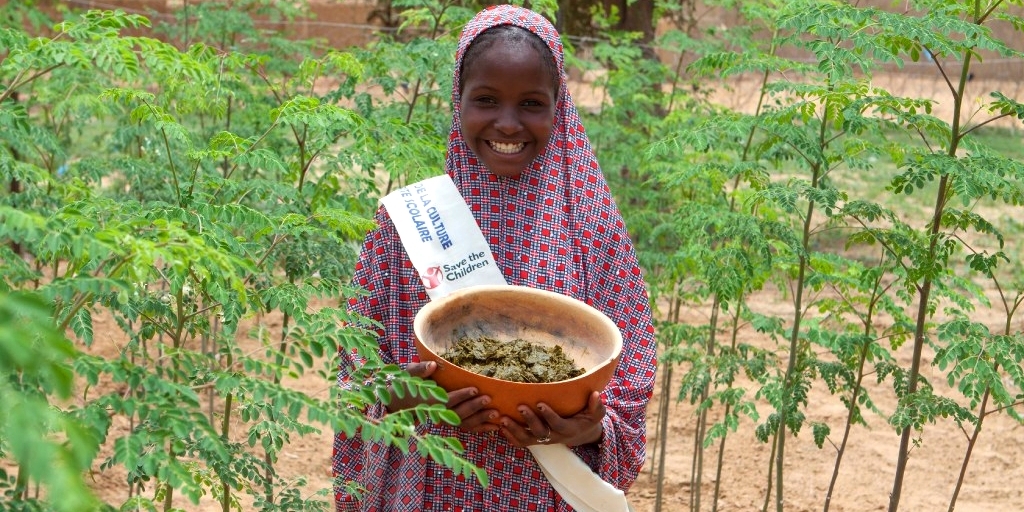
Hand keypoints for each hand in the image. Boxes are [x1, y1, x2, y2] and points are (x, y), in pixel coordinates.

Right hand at [384, 361, 499, 433]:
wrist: (401, 402)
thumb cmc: (406, 384)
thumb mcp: (408, 373)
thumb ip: (419, 369)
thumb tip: (432, 364)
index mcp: (429, 401)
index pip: (448, 400)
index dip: (461, 396)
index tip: (474, 389)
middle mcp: (438, 413)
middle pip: (458, 413)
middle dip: (474, 407)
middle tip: (488, 399)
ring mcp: (445, 420)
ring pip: (464, 424)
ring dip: (480, 420)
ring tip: (496, 414)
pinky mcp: (451, 422)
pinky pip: (467, 428)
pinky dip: (481, 429)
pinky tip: (495, 427)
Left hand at [498, 391, 605, 447]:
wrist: (580, 433)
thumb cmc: (587, 419)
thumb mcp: (596, 414)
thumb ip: (596, 406)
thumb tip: (596, 394)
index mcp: (568, 429)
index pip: (557, 424)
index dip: (548, 415)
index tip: (540, 403)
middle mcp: (554, 436)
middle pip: (539, 433)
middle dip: (529, 420)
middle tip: (520, 407)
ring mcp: (543, 439)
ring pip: (526, 440)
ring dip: (514, 430)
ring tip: (503, 419)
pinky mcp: (535, 439)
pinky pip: (521, 442)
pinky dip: (510, 436)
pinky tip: (500, 426)